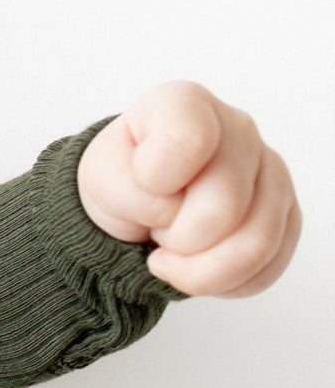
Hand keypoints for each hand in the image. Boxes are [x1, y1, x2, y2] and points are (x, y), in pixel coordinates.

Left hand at [76, 81, 300, 297]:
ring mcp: (271, 173)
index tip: (143, 180)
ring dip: (198, 268)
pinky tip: (197, 265)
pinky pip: (265, 270)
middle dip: (175, 236)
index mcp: (186, 105)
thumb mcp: (99, 177)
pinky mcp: (287, 216)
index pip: (190, 140)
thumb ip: (126, 190)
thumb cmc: (122, 176)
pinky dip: (221, 282)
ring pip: (254, 246)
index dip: (157, 178)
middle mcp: (239, 130)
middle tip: (155, 226)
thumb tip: (174, 213)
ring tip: (173, 251)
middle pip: (223, 207)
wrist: (139, 198)